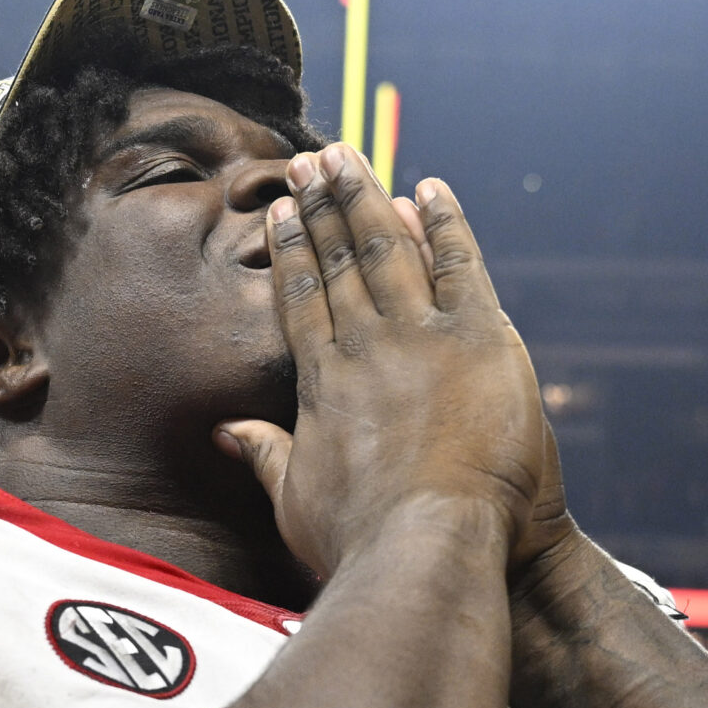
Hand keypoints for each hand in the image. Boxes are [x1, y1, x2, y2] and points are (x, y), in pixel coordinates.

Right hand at [215, 149, 546, 579]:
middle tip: (311, 161)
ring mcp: (422, 337)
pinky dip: (446, 224)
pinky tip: (429, 189)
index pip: (300, 298)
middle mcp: (366, 345)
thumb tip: (226, 432)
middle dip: (325, 206)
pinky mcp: (481, 339)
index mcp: (321, 381)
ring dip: (369, 198)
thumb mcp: (296, 501)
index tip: (282, 210)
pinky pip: (461, 265)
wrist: (431, 548)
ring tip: (350, 159)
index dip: (292, 249)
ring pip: (391, 249)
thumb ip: (264, 456)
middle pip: (341, 261)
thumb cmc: (360, 542)